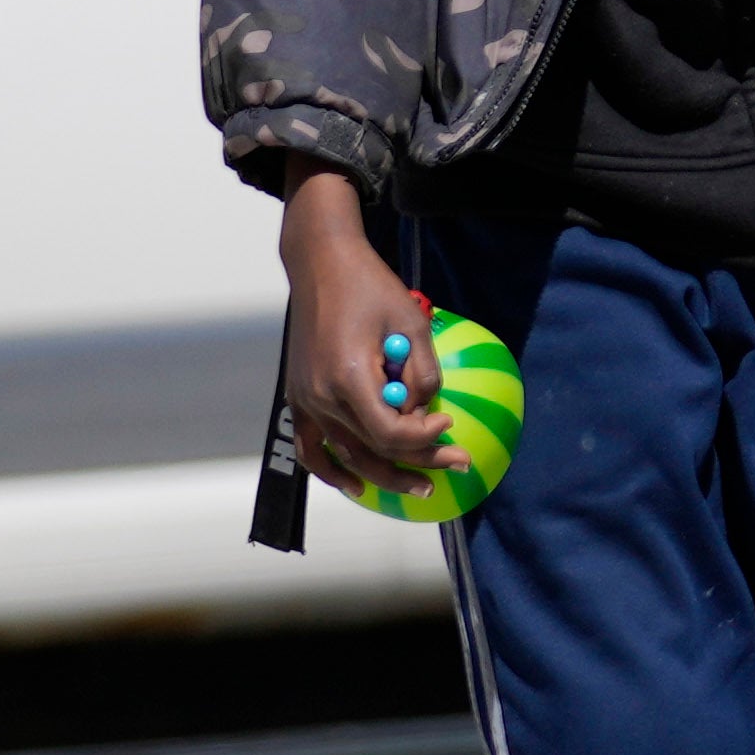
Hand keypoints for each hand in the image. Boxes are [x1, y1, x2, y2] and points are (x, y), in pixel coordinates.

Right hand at [279, 173, 454, 496]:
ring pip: (346, 456)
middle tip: (457, 466)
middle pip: (373, 450)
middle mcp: (321, 397)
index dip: (425, 438)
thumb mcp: (411, 323)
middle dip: (420, 462)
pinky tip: (357, 486)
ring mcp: (304, 401)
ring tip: (420, 489)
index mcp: (349, 378)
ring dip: (384, 477)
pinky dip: (332, 471)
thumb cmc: (372, 288)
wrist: (321, 265)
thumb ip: (423, 373)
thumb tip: (428, 413)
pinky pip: (311, 448)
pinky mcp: (297, 398)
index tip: (450, 424)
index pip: (391, 432)